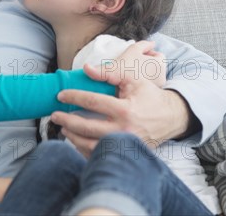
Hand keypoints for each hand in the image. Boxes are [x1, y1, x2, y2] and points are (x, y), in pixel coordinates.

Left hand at [51, 45, 189, 157]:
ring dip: (73, 137)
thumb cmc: (149, 96)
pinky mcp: (124, 154)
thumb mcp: (133, 79)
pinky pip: (99, 156)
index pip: (92, 102)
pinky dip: (84, 150)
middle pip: (86, 127)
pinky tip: (76, 140)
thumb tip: (86, 69)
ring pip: (90, 146)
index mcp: (124, 109)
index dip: (73, 97)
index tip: (60, 96)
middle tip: (54, 115)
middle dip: (66, 120)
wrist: (170, 118)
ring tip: (63, 128)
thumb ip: (109, 73)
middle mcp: (123, 130)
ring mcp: (124, 146)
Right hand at [112, 40, 166, 87]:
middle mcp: (162, 76)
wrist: (116, 85)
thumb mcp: (134, 49)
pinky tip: (131, 80)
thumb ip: (144, 44)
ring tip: (131, 71)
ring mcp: (157, 86)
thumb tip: (152, 43)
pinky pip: (148, 84)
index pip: (159, 55)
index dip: (148, 53)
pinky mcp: (150, 94)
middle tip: (134, 62)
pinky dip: (142, 81)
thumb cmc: (127, 66)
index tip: (138, 55)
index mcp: (160, 64)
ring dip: (144, 72)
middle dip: (146, 62)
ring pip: (152, 75)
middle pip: (156, 65)